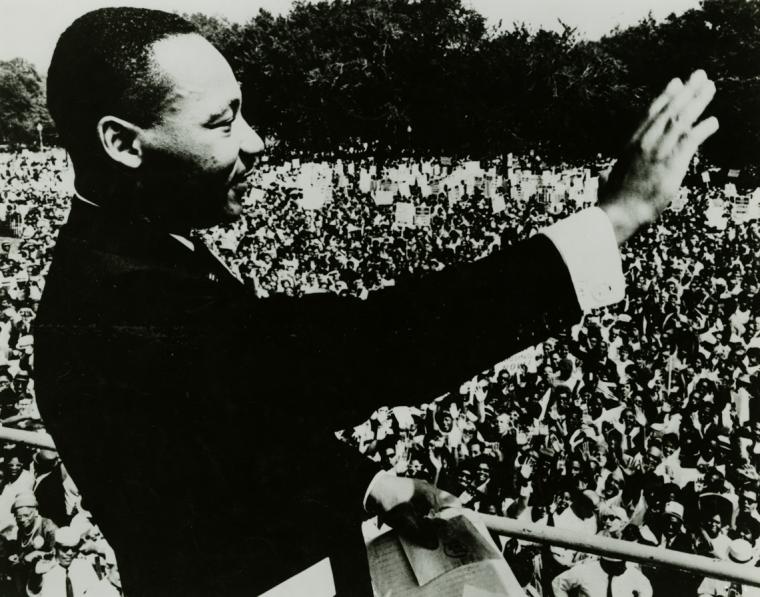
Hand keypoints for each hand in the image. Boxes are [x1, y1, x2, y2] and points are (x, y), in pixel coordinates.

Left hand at [367, 474, 458, 548]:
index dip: (459, 518)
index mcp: (432, 493)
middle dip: (447, 523)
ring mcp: (422, 494)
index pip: (454, 504)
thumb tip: (434, 545)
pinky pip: (425, 510)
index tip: (458, 533)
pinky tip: (422, 532)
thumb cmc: (390, 500)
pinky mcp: (414, 498)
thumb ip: (421, 533)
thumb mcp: (405, 520)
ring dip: (435, 522)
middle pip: (446, 508)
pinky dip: (426, 520)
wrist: (371, 488)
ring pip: (435, 510)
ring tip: (436, 539)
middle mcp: (430, 492)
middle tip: (447, 539)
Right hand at [600, 70, 718, 243]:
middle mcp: (645, 142)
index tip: (676, 83)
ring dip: (698, 101)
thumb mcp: (609, 182)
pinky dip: (703, 129)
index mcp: (631, 144)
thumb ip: (608, 175)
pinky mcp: (672, 163)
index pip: (651, 114)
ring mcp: (659, 151)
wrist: (619, 213)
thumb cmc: (612, 202)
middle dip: (686, 91)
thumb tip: (603, 176)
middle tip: (700, 76)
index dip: (665, 96)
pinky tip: (713, 123)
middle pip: (669, 110)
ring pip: (681, 119)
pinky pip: (691, 139)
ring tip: (710, 88)